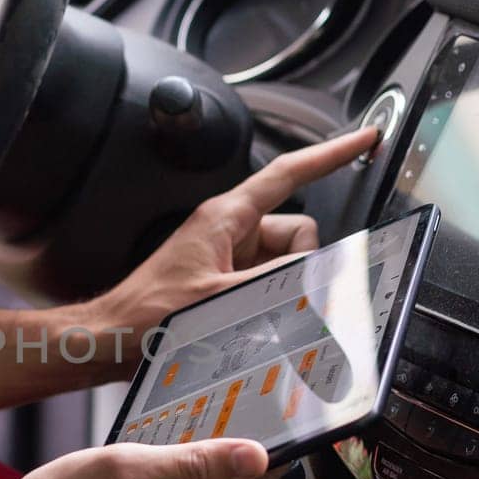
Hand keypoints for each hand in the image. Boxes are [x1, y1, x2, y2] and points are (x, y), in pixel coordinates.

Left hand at [86, 128, 379, 367]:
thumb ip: (276, 284)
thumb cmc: (147, 315)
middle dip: (299, 263)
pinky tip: (243, 323)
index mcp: (226, 217)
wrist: (113, 339)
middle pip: (298, 232)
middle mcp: (230, 231)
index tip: (365, 139)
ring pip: (288, 262)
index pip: (289, 174)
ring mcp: (229, 257)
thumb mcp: (219, 298)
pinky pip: (270, 283)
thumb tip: (321, 272)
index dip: (331, 155)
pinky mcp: (227, 281)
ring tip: (240, 312)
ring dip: (281, 288)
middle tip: (263, 294)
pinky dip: (271, 302)